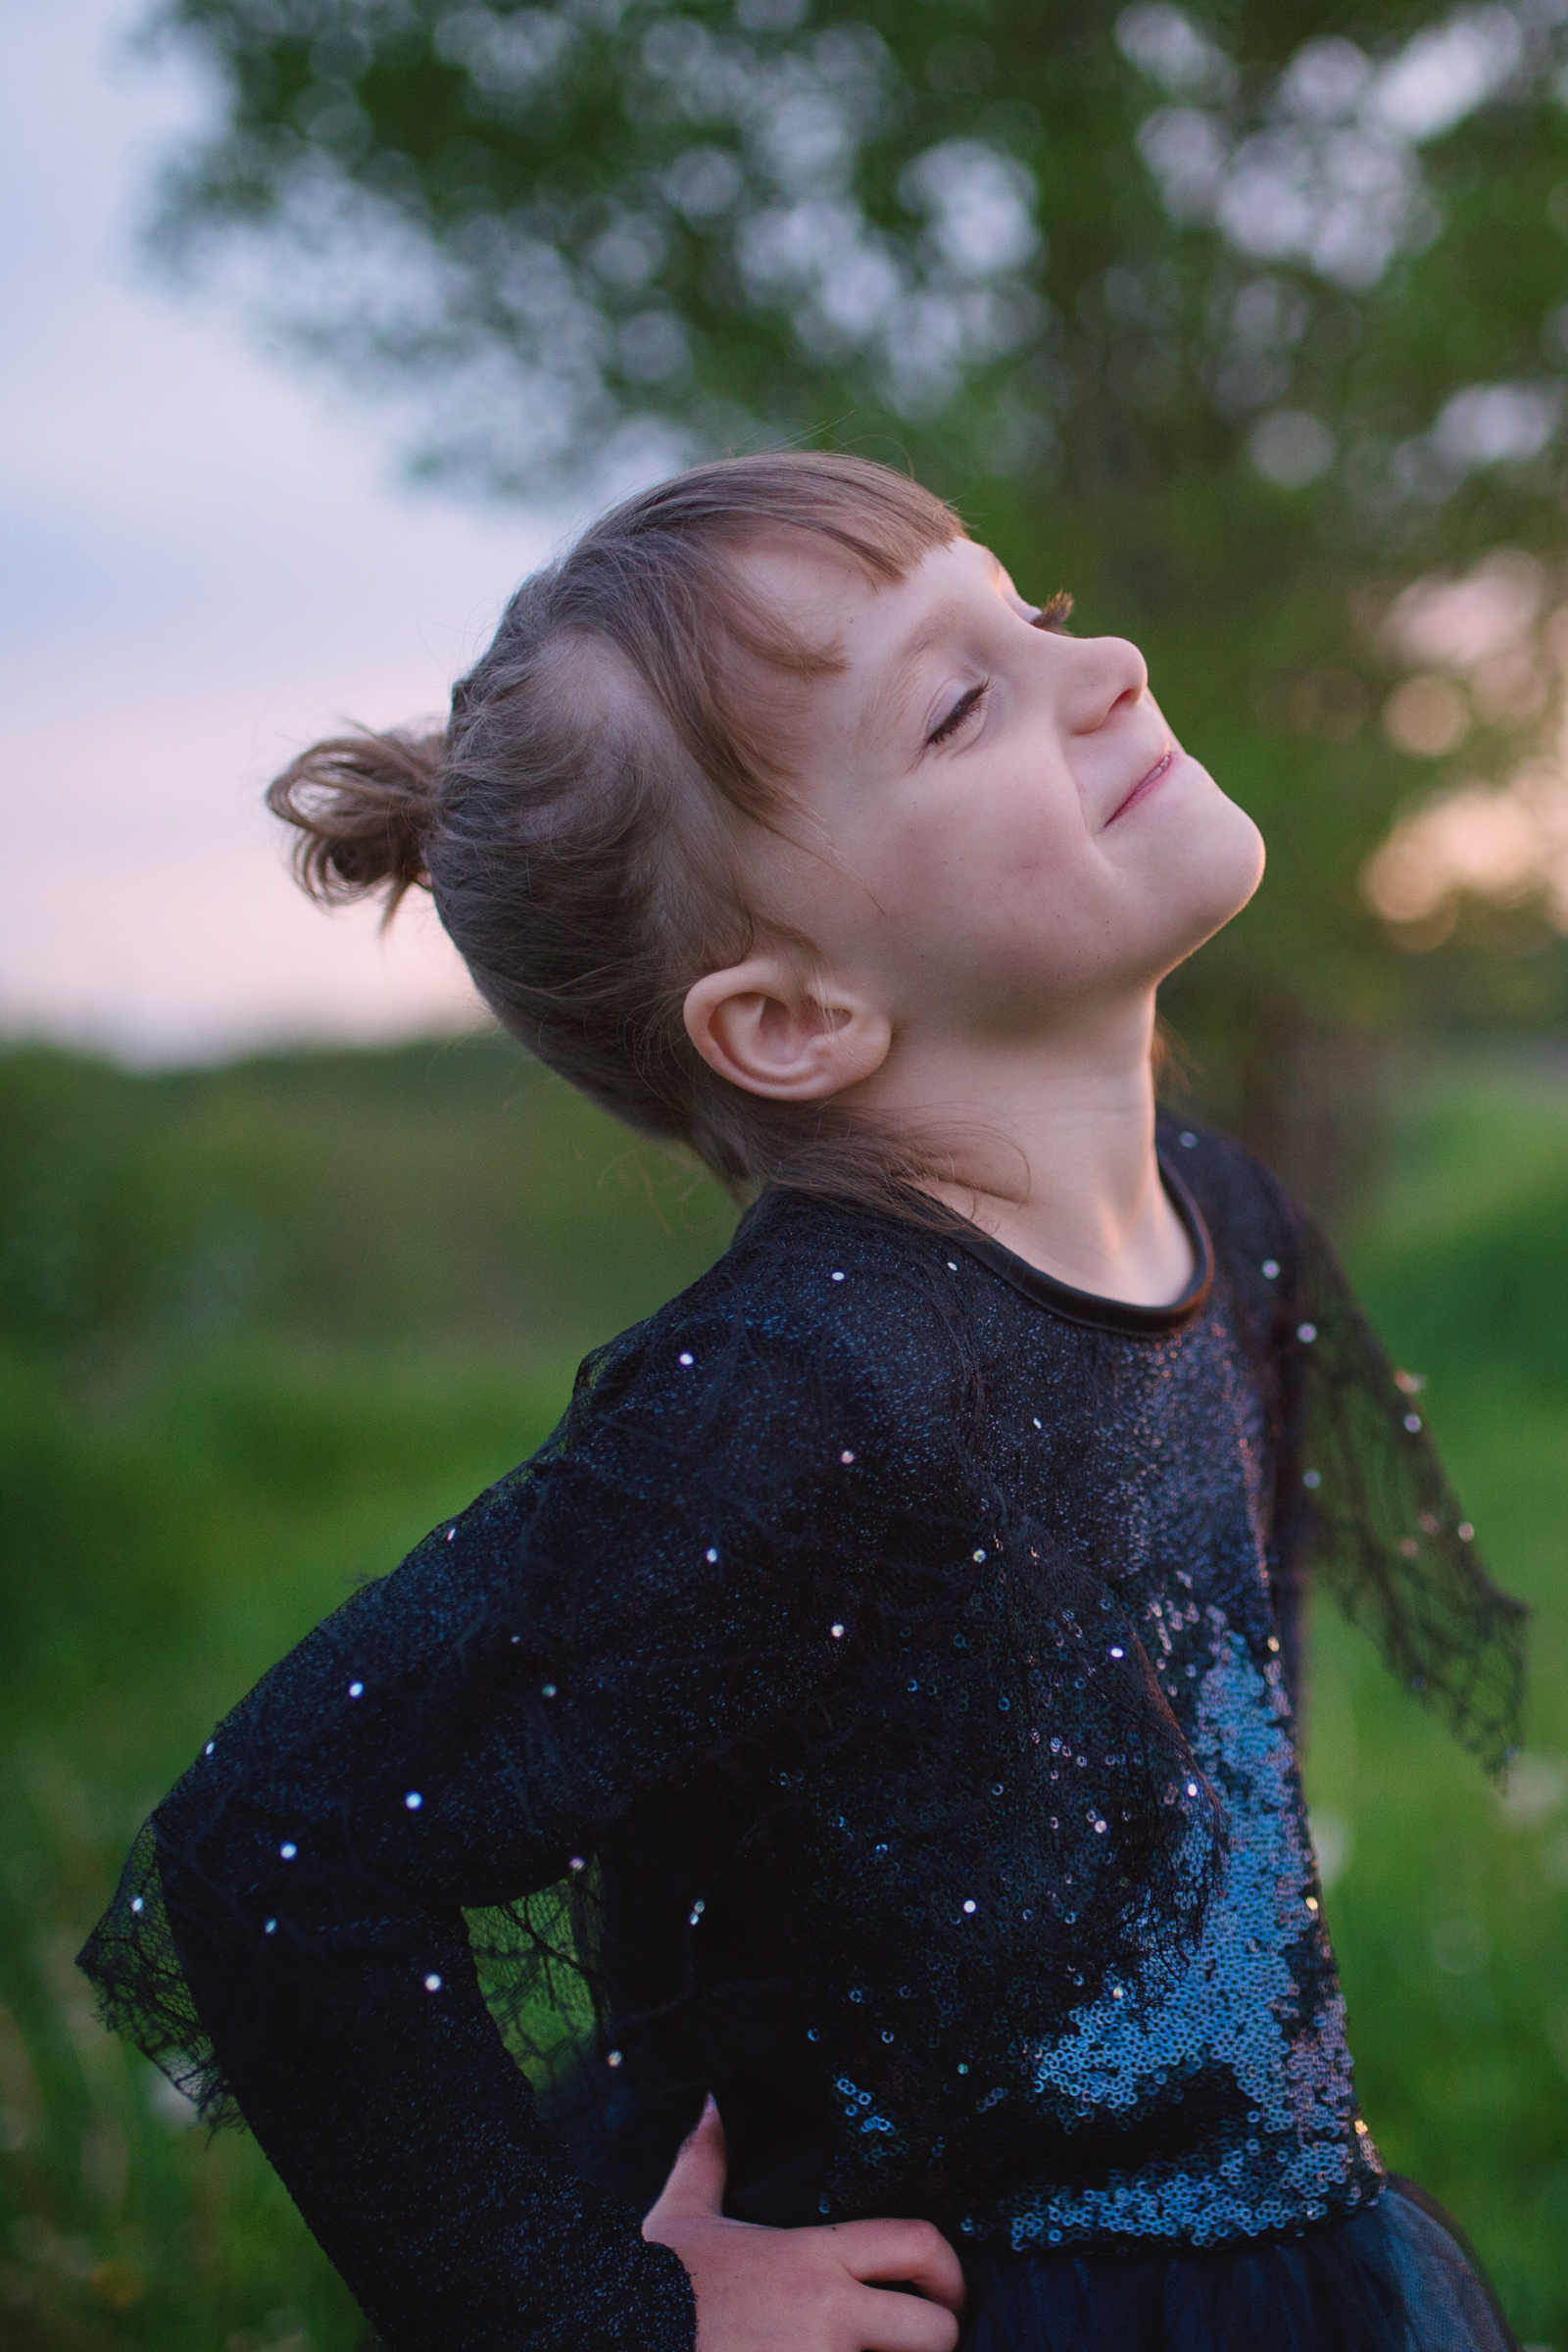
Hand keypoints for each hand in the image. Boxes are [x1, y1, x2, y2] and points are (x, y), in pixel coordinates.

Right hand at [643, 2095, 964, 2351]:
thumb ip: (707, 2159)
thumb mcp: (679, 2219)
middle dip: (934, 2341)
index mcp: (811, 2256)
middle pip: (936, 2331)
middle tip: (916, 2345)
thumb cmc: (654, 2292)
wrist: (613, 2337)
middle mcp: (827, 2315)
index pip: (918, 2243)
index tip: (945, 2290)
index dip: (949, 2269)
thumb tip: (713, 2103)